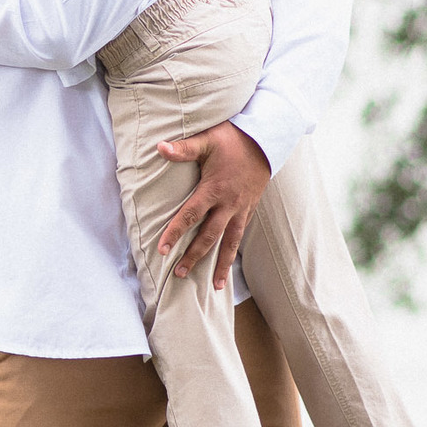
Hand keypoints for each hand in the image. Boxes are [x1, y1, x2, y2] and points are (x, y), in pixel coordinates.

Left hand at [157, 121, 270, 287]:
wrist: (266, 140)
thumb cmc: (233, 139)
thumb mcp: (208, 140)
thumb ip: (184, 148)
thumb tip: (159, 147)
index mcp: (215, 189)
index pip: (191, 215)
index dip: (175, 233)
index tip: (162, 250)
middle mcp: (229, 204)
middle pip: (209, 236)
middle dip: (194, 256)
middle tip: (179, 274)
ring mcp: (241, 209)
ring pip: (230, 243)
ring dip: (220, 265)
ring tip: (214, 286)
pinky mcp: (249, 210)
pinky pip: (240, 236)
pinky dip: (233, 252)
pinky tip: (227, 266)